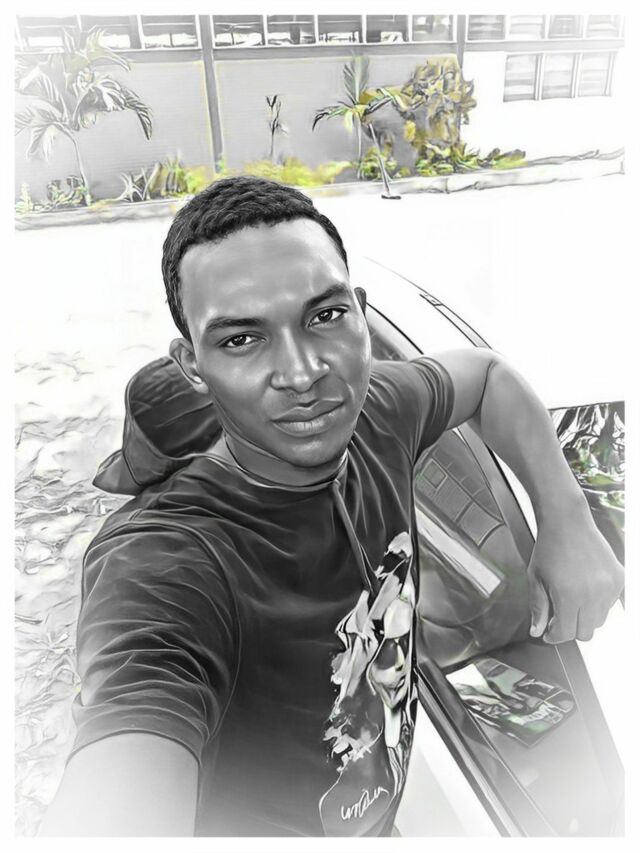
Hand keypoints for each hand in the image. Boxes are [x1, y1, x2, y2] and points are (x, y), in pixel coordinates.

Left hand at [527, 509, 623, 643]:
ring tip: (571, 599)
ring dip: (585, 617)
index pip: (566, 633)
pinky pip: (610, 604)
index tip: (549, 631)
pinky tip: (585, 589)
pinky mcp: (619, 579)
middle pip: (585, 632)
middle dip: (570, 628)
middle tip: (558, 616)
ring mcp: (609, 587)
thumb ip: (538, 608)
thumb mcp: (535, 579)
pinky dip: (598, 603)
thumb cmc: (549, 547)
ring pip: (599, 620)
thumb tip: (537, 632)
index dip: (554, 635)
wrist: (568, 521)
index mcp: (569, 596)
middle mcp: (593, 594)